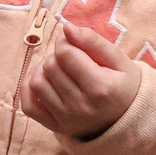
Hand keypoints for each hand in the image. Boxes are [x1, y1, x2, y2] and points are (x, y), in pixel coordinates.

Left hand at [21, 22, 141, 137]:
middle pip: (50, 66)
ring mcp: (66, 119)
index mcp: (100, 87)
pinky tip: (43, 80)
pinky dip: (29, 89)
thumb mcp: (119, 60)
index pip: (65, 53)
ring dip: (43, 69)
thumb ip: (94, 41)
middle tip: (70, 57)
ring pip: (36, 82)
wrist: (127, 120)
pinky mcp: (55, 126)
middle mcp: (81, 106)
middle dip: (57, 55)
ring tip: (58, 69)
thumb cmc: (124, 85)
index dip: (66, 41)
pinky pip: (28, 105)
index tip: (75, 44)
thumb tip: (67, 28)